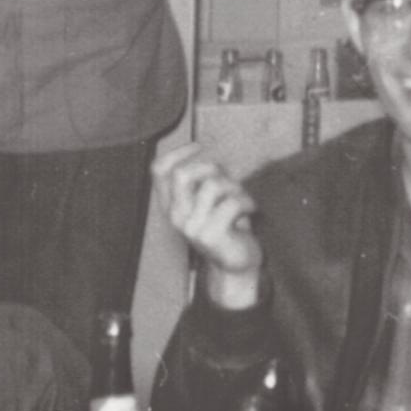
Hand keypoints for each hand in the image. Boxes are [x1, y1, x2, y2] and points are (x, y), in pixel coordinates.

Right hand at [152, 143, 262, 308]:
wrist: (236, 263)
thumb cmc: (226, 224)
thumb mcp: (210, 199)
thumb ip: (205, 178)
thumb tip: (216, 148)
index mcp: (170, 204)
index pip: (159, 169)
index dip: (180, 152)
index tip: (201, 148)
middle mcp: (176, 215)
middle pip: (181, 174)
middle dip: (209, 167)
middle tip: (227, 177)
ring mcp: (191, 227)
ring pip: (212, 186)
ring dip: (235, 186)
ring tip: (243, 196)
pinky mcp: (210, 236)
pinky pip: (232, 203)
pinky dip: (248, 201)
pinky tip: (251, 208)